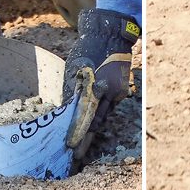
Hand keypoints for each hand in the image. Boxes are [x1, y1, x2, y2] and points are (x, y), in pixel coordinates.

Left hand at [63, 7, 140, 165]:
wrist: (112, 33)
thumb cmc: (88, 48)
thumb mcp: (75, 68)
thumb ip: (73, 90)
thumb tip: (67, 110)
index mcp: (95, 87)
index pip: (84, 118)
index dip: (77, 135)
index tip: (70, 149)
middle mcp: (108, 93)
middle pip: (96, 123)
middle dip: (86, 140)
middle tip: (76, 156)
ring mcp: (117, 92)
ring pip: (104, 116)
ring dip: (93, 129)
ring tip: (83, 146)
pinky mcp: (122, 90)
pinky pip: (110, 106)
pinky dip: (101, 114)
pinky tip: (93, 124)